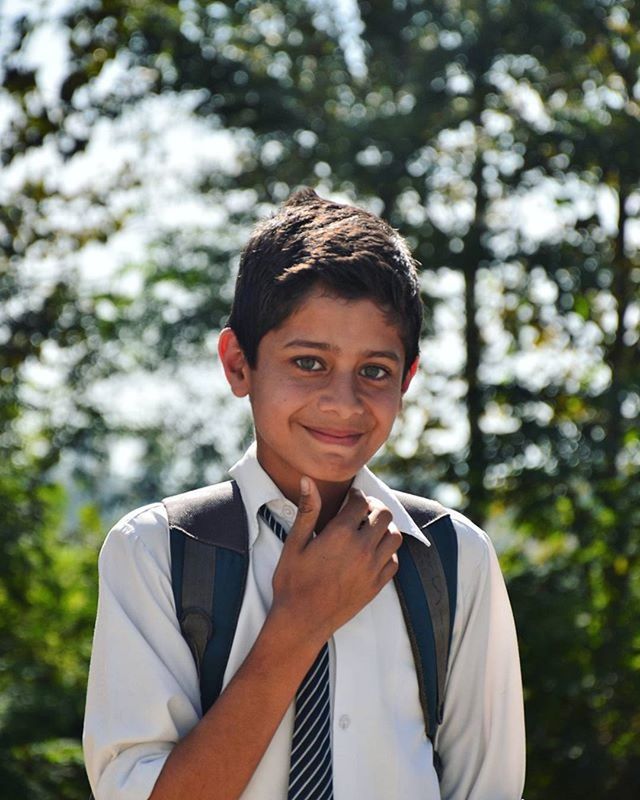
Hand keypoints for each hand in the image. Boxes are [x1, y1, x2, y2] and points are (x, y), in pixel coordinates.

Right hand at [270, 476, 401, 645]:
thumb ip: (307, 510)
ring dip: (384, 529)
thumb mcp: (294, 543)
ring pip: (394, 537)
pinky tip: (372, 553)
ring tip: (369, 530)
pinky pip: (394, 561)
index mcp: (341, 534)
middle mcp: (362, 548)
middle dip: (374, 508)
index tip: (350, 498)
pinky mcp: (377, 585)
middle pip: (384, 514)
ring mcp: (372, 568)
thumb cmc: (292, 582)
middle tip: (362, 511)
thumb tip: (308, 480)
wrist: (301, 621)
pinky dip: (387, 553)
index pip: (361, 501)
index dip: (356, 495)